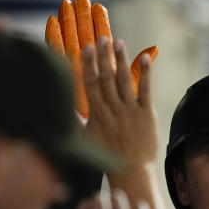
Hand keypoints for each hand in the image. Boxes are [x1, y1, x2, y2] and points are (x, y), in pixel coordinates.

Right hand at [81, 37, 157, 167]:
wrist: (131, 171)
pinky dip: (145, 74)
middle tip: (101, 38)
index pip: (90, 84)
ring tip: (118, 42)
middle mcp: (113, 109)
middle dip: (103, 57)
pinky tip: (145, 58)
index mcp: (97, 114)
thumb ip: (77, 120)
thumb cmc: (107, 155)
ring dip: (121, 60)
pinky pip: (145, 90)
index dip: (88, 65)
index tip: (85, 48)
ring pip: (124, 81)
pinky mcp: (146, 114)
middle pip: (106, 78)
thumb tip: (63, 108)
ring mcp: (130, 110)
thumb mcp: (87, 138)